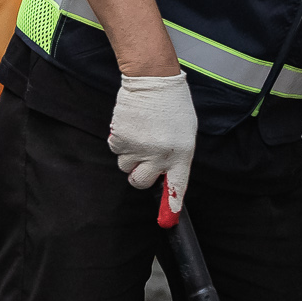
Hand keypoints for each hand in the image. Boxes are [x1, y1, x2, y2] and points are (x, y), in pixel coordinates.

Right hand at [109, 71, 196, 210]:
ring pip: (126, 167)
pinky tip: (131, 128)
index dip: (171, 205)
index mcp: (181, 153)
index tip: (167, 220)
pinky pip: (116, 151)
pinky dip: (120, 143)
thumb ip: (177, 156)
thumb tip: (166, 177)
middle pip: (141, 182)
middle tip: (144, 161)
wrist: (153, 80)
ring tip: (140, 135)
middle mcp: (160, 154)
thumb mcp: (185, 132)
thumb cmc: (172, 105)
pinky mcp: (121, 139)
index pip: (177, 186)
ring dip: (130, 156)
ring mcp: (139, 147)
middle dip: (140, 175)